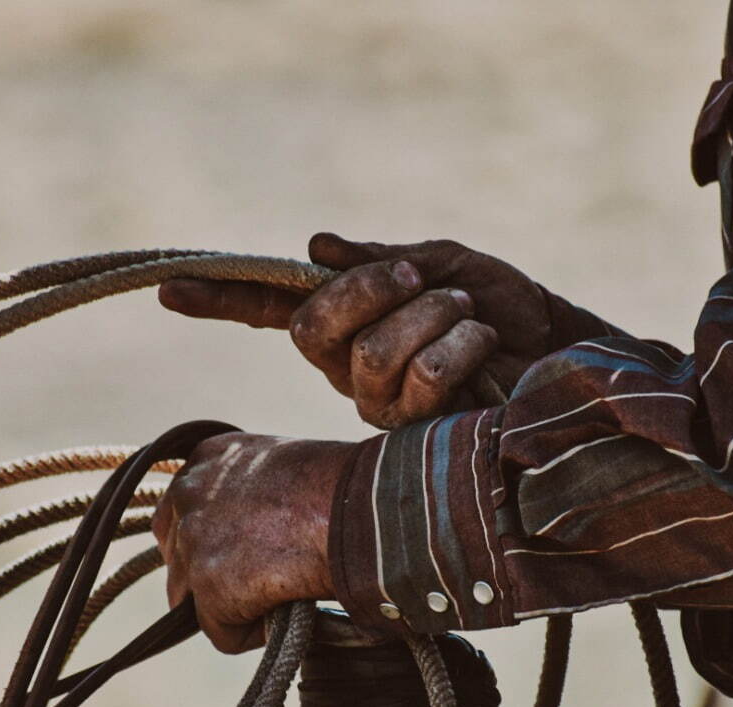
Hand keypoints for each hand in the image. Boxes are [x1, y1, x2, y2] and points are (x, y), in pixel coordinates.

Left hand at [152, 433, 351, 651]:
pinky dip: (254, 634)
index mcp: (210, 459)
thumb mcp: (286, 470)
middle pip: (179, 557)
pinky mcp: (209, 587)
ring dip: (233, 604)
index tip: (242, 553)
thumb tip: (255, 538)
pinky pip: (223, 633)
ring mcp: (194, 541)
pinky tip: (288, 612)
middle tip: (262, 579)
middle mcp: (189, 493)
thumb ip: (253, 496)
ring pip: (196, 598)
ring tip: (282, 593)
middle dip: (212, 575)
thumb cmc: (344, 488)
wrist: (358, 509)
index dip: (211, 541)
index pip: (180, 512)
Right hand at [159, 233, 555, 427]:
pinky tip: (486, 350)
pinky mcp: (418, 433)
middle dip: (372, 291)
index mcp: (347, 323)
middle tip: (422, 276)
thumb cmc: (503, 306)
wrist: (563, 352)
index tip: (169, 290)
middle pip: (313, 330)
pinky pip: (419, 379)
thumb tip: (316, 248)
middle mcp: (349, 369)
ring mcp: (380, 405)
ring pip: (371, 355)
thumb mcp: (445, 264)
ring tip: (471, 316)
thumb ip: (382, 261)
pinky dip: (461, 346)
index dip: (222, 299)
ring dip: (434, 317)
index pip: (273, 308)